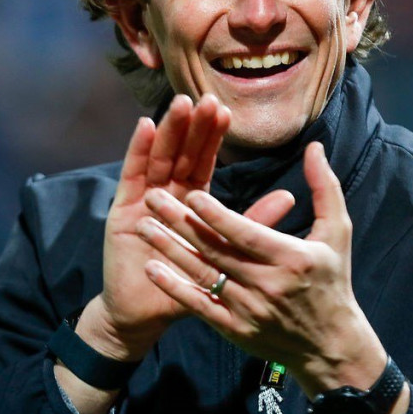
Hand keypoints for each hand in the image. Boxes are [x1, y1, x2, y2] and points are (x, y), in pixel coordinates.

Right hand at [79, 94, 294, 361]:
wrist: (148, 315)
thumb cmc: (189, 286)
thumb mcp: (226, 254)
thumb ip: (253, 224)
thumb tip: (290, 197)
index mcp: (193, 203)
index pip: (204, 162)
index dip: (213, 137)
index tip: (226, 111)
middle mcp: (167, 195)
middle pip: (182, 153)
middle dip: (193, 126)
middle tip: (205, 98)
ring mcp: (143, 200)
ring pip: (159, 158)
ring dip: (169, 130)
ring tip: (180, 104)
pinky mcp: (122, 211)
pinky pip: (131, 176)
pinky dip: (138, 150)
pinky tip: (147, 126)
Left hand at [137, 141, 387, 395]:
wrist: (330, 345)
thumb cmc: (332, 280)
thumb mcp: (338, 232)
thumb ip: (325, 188)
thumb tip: (314, 147)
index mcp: (291, 258)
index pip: (245, 233)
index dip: (217, 215)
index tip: (191, 193)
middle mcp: (267, 285)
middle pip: (216, 251)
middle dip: (180, 223)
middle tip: (152, 198)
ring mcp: (248, 310)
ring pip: (201, 275)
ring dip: (169, 250)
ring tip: (142, 227)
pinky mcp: (235, 330)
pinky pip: (199, 305)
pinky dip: (174, 287)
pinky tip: (152, 268)